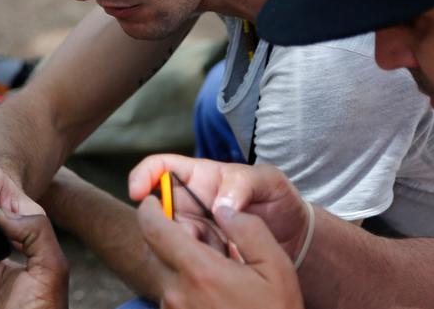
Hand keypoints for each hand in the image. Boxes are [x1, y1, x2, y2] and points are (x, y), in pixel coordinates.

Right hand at [128, 155, 310, 262]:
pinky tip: (227, 263)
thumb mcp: (269, 181)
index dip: (144, 175)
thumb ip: (244, 184)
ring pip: (170, 240)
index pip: (161, 167)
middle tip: (200, 236)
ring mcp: (195, 231)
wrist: (294, 236)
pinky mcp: (202, 256)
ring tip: (226, 250)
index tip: (138, 192)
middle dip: (168, 225)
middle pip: (158, 211)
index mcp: (201, 177)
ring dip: (190, 248)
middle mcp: (191, 204)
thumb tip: (220, 204)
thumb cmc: (279, 199)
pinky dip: (201, 265)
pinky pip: (188, 262)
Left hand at [137, 195, 302, 308]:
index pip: (153, 229)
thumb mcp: (275, 266)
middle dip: (165, 232)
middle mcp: (177, 293)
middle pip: (152, 249)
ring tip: (211, 263)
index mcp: (199, 271)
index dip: (149, 208)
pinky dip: (182, 282)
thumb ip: (248, 230)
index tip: (154, 198)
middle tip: (194, 231)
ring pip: (161, 273)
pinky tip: (211, 288)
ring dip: (176, 260)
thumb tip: (225, 208)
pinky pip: (171, 294)